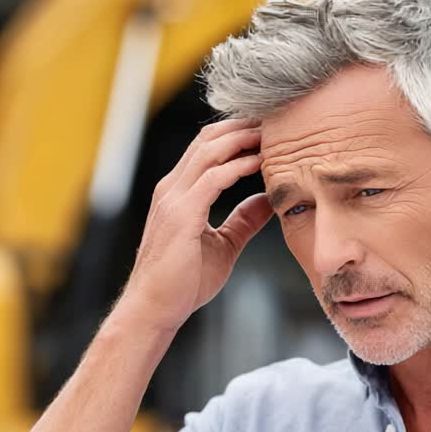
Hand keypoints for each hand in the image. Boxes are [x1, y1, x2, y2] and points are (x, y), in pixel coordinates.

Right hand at [120, 118, 272, 331]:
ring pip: (209, 151)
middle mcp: (172, 189)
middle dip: (243, 127)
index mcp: (179, 193)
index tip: (268, 130)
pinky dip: (238, 166)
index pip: (207, 148)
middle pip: (208, 140)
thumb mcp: (224, 244)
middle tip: (275, 122)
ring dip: (242, 139)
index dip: (237, 134)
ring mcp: (173, 199)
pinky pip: (212, 178)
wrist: (155, 309)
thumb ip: (244, 220)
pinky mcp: (181, 214)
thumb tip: (268, 201)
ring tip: (272, 134)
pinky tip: (260, 163)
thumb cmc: (183, 282)